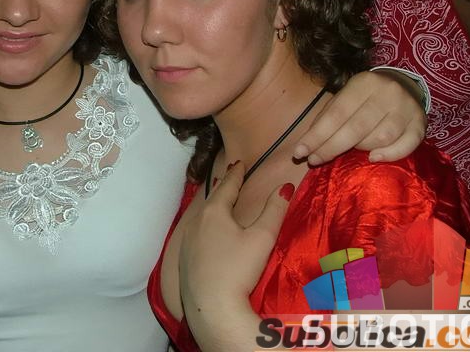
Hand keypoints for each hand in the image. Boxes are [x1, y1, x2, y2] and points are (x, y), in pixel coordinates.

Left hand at [179, 163, 289, 351]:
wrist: (211, 306)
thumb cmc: (238, 269)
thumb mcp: (262, 238)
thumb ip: (274, 210)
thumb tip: (285, 186)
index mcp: (215, 212)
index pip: (228, 186)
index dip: (236, 174)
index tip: (240, 163)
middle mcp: (197, 222)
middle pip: (212, 198)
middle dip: (222, 185)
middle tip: (229, 174)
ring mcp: (187, 241)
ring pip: (201, 215)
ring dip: (211, 204)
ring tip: (218, 198)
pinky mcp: (184, 259)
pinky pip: (194, 232)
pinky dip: (203, 223)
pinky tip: (205, 230)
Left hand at [293, 70, 426, 164]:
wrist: (404, 86)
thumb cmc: (365, 97)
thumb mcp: (345, 98)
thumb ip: (328, 118)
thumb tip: (307, 146)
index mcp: (364, 82)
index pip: (337, 113)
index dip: (317, 135)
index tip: (300, 152)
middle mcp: (387, 93)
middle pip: (356, 128)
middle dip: (331, 147)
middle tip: (313, 161)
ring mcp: (407, 108)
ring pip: (380, 138)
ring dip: (359, 149)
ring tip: (349, 150)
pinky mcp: (420, 124)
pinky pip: (406, 146)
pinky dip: (389, 155)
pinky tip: (373, 158)